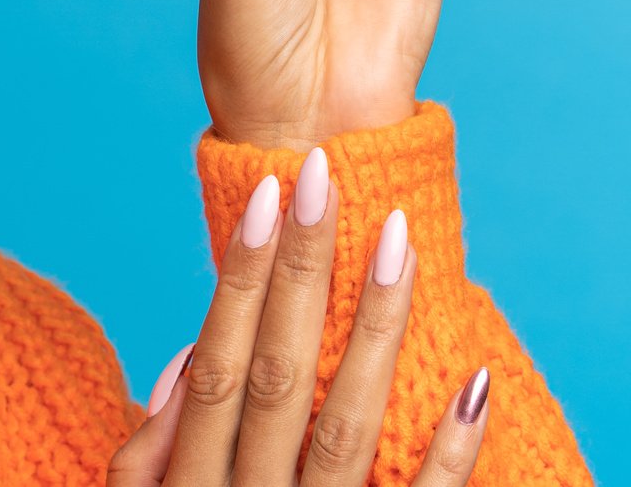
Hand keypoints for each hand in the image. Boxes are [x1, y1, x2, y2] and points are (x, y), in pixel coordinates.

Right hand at [108, 147, 492, 484]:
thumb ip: (150, 455)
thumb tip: (186, 353)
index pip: (215, 364)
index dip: (238, 277)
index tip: (268, 190)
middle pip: (276, 377)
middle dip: (300, 273)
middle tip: (327, 176)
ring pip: (345, 429)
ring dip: (376, 332)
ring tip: (402, 242)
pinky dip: (452, 453)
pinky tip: (480, 380)